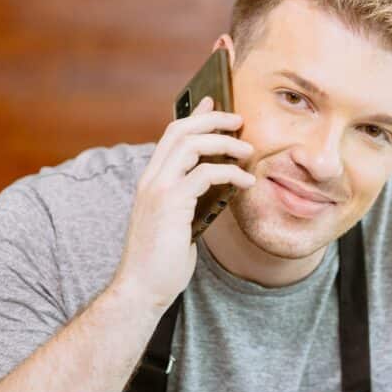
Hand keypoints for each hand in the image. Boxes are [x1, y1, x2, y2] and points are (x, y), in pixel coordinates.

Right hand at [112, 96, 255, 311]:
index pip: (171, 136)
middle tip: (240, 120)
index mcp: (151, 180)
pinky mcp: (170, 204)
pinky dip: (230, 173)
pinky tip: (247, 183)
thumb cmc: (161, 260)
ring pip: (191, 145)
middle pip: (180, 131)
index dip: (195, 116)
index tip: (215, 102)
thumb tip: (215, 186)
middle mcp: (150, 179)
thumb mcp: (178, 222)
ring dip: (225, 143)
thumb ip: (189, 200)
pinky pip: (204, 173)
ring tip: (249, 151)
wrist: (142, 288)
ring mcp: (157, 189)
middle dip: (213, 119)